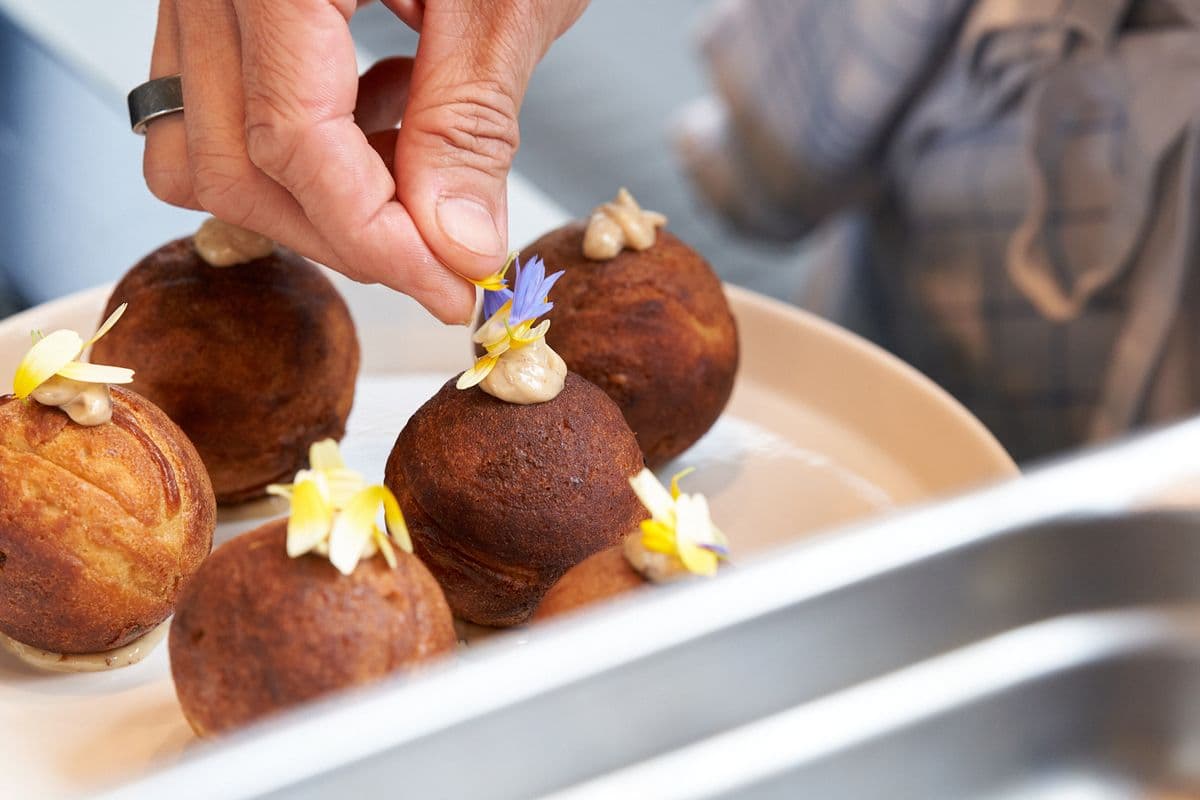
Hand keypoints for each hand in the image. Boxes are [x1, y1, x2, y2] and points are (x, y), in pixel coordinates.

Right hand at [142, 0, 586, 322]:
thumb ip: (472, 122)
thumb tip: (455, 246)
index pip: (292, 141)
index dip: (376, 238)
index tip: (449, 289)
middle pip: (231, 160)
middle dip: (345, 234)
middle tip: (442, 259)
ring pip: (201, 145)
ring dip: (312, 198)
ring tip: (418, 176)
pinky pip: (219, 103)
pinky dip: (304, 144)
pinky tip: (390, 116)